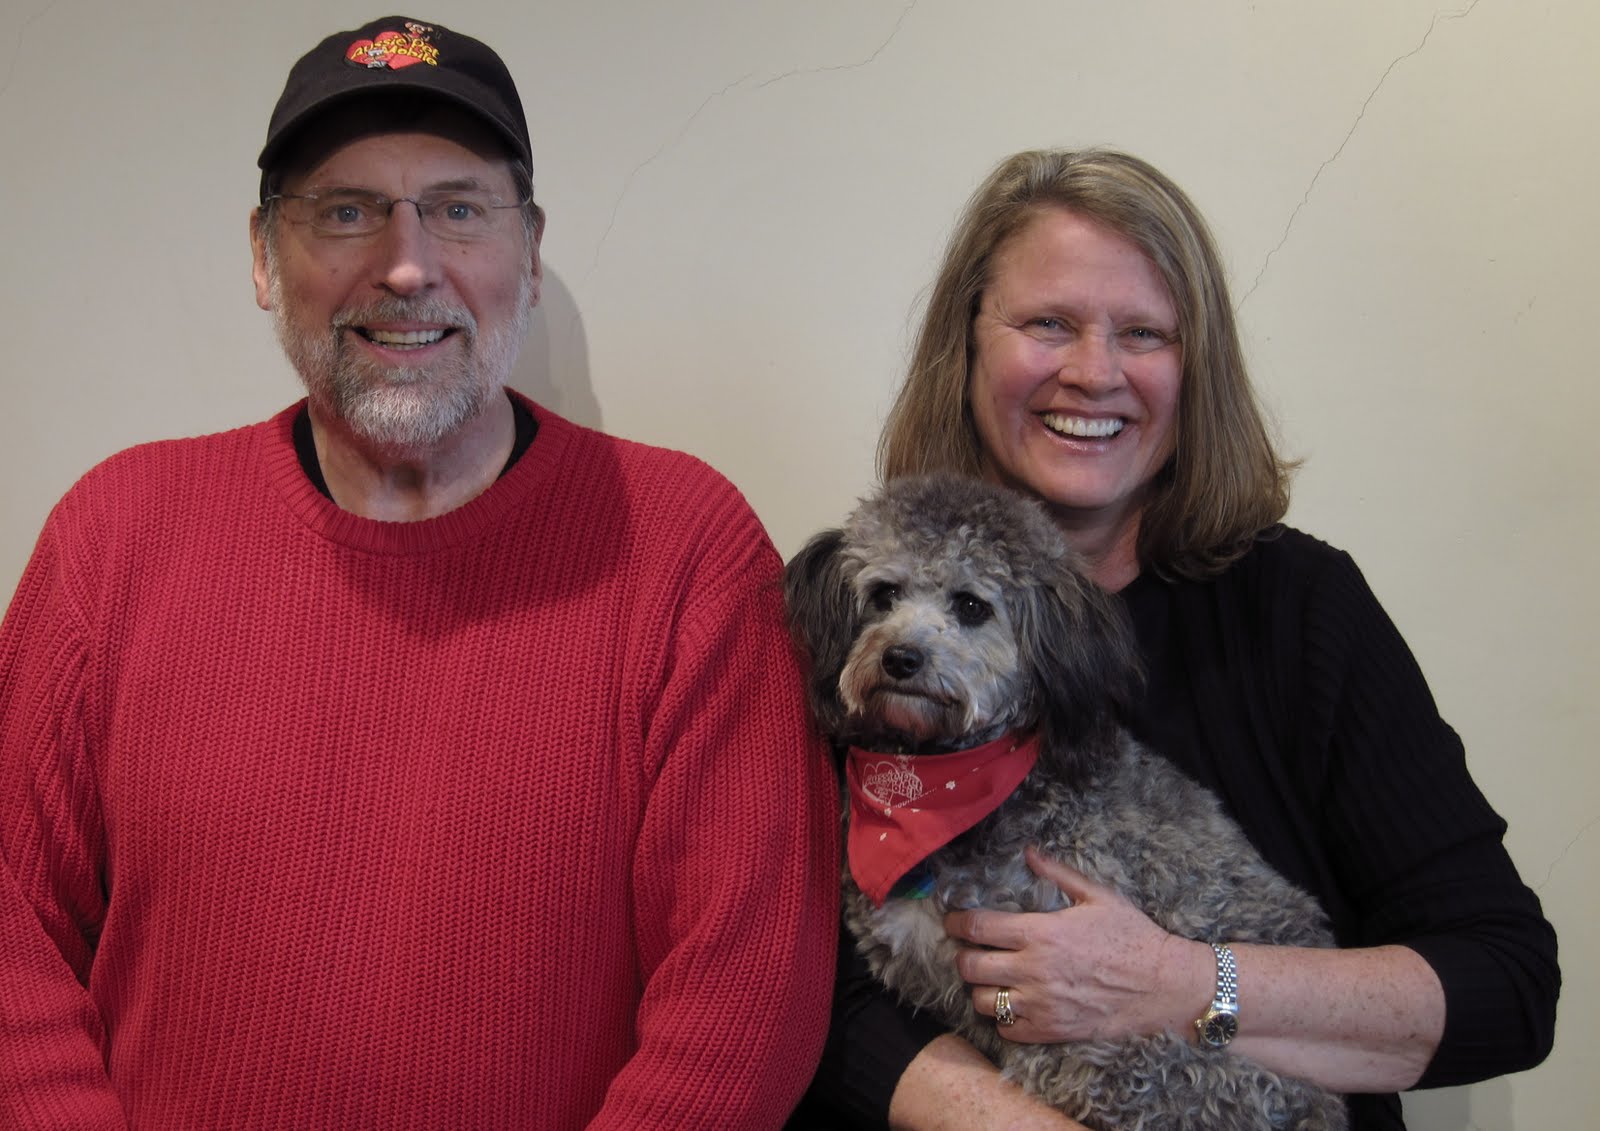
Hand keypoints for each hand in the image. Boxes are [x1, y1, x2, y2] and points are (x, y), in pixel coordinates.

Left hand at [945, 846, 1211, 1042]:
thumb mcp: (1097, 896)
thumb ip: (1057, 874)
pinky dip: (1003, 1018)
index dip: (956, 923)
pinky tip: (1013, 1004)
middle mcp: (1034, 970)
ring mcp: (1042, 1004)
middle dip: (963, 956)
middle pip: (971, 967)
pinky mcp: (1052, 1030)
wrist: (1165, 985)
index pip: (978, 927)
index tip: (952, 922)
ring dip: (980, 988)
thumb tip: (1028, 853)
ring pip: (983, 1001)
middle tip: (970, 951)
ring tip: (991, 979)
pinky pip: (1007, 1029)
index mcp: (1041, 933)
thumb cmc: (1133, 936)